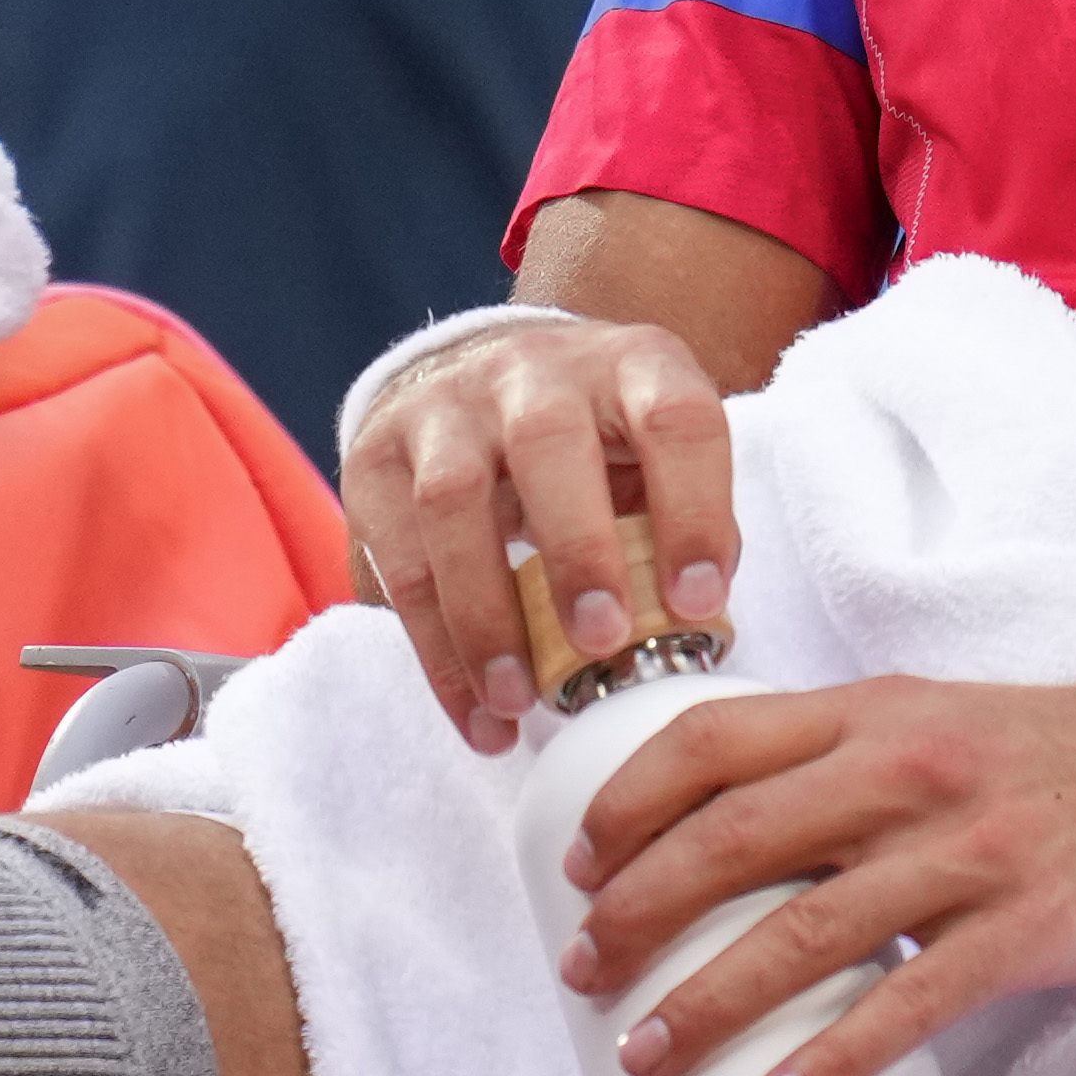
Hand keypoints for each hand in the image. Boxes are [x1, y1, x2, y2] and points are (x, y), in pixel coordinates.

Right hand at [345, 309, 746, 749]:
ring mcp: (446, 409)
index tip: (698, 603)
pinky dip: (436, 648)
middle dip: (577, 550)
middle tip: (600, 643)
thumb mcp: (652, 464)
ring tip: (516, 702)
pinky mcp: (376, 460)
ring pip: (452, 499)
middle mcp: (534, 372)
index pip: (675, 419)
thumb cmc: (596, 449)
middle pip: (548, 443)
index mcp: (631, 366)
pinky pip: (398, 558)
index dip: (694, 509)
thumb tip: (691, 629)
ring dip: (485, 613)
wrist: (479, 382)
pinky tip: (473, 710)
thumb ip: (674, 531)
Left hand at [551, 665, 1075, 1075]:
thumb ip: (842, 759)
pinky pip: (907, 1004)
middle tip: (582, 977)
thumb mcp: (943, 722)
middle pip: (731, 841)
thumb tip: (724, 831)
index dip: (627, 806)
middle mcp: (911, 770)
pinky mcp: (1030, 927)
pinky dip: (831, 1059)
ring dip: (706, 1002)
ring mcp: (971, 850)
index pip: (714, 742)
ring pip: (801, 933)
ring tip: (646, 1056)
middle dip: (635, 916)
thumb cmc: (1068, 759)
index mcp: (877, 712)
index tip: (575, 869)